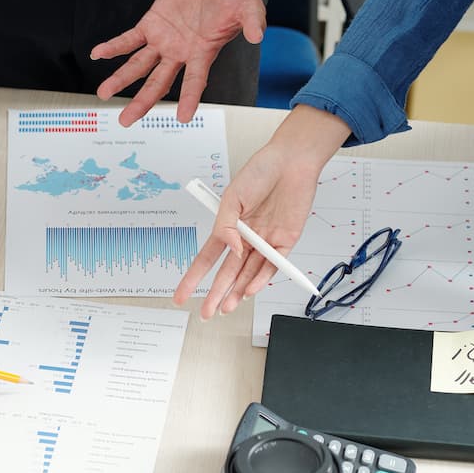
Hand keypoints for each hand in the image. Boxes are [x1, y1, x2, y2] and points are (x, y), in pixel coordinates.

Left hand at [91, 0, 266, 126]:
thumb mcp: (249, 5)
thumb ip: (253, 21)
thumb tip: (258, 35)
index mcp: (204, 53)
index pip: (195, 81)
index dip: (189, 99)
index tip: (182, 117)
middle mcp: (181, 52)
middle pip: (158, 83)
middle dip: (141, 102)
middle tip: (126, 120)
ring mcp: (165, 40)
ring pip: (139, 65)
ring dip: (121, 78)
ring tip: (104, 93)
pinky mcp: (153, 23)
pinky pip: (130, 39)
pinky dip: (114, 46)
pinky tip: (99, 54)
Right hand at [173, 105, 349, 318]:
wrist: (292, 160)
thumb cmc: (261, 171)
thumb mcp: (233, 196)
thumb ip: (227, 226)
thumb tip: (231, 250)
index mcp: (229, 226)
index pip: (207, 258)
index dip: (193, 277)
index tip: (181, 295)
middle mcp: (247, 238)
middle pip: (228, 272)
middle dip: (216, 293)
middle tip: (207, 312)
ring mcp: (266, 241)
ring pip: (249, 273)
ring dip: (238, 291)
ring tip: (227, 307)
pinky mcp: (285, 241)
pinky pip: (273, 265)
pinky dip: (262, 278)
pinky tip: (250, 289)